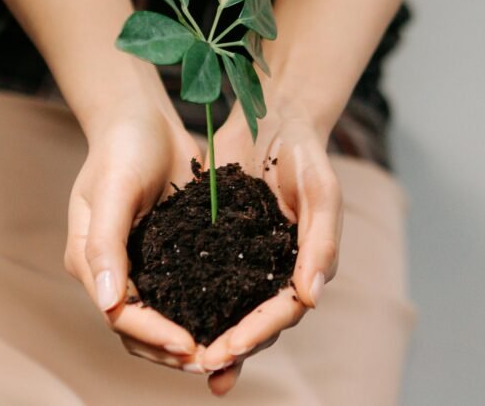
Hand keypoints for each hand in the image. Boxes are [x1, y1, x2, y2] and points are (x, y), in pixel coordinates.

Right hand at [63, 96, 208, 373]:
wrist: (141, 117)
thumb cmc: (121, 147)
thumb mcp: (112, 190)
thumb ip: (107, 245)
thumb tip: (108, 303)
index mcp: (91, 261)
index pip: (121, 314)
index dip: (154, 335)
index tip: (190, 347)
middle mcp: (115, 270)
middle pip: (140, 328)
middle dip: (174, 350)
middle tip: (216, 362)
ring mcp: (143, 262)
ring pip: (165, 316)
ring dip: (190, 338)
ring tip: (228, 352)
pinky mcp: (170, 250)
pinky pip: (186, 290)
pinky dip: (204, 309)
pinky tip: (235, 318)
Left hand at [197, 98, 342, 395]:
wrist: (277, 118)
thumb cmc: (305, 153)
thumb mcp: (321, 191)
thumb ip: (320, 242)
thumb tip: (310, 299)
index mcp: (307, 264)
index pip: (283, 311)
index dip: (256, 334)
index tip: (227, 351)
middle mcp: (278, 269)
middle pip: (256, 321)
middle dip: (231, 347)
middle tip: (200, 366)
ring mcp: (249, 258)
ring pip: (230, 309)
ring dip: (210, 336)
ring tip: (182, 360)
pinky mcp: (223, 243)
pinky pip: (206, 280)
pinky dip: (190, 301)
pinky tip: (163, 314)